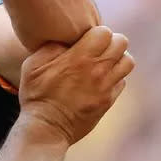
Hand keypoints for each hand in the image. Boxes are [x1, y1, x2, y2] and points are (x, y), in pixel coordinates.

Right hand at [18, 26, 134, 144]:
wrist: (47, 127)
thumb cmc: (36, 95)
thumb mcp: (32, 66)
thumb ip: (50, 48)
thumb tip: (65, 40)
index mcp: (79, 58)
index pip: (104, 32)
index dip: (95, 33)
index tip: (85, 40)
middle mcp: (98, 70)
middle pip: (121, 43)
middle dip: (109, 42)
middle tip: (96, 49)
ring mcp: (106, 87)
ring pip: (128, 62)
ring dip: (116, 59)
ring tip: (102, 64)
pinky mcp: (108, 101)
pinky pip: (122, 82)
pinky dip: (114, 78)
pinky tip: (99, 81)